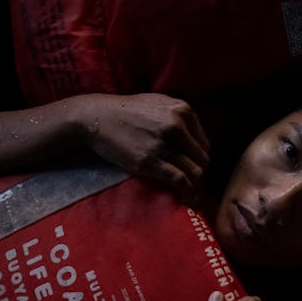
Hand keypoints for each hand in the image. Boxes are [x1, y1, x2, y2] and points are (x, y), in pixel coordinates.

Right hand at [75, 93, 210, 201]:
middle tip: (195, 184)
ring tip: (194, 194)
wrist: (97, 117)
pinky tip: (188, 198)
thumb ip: (179, 117)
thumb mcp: (158, 103)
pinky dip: (188, 191)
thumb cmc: (126, 111)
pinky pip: (179, 180)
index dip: (200, 159)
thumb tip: (194, 141)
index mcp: (182, 110)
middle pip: (202, 158)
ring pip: (195, 171)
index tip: (193, 168)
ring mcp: (163, 144)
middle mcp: (176, 126)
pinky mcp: (149, 161)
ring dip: (196, 185)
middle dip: (200, 173)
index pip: (204, 143)